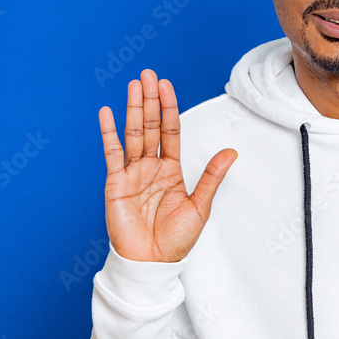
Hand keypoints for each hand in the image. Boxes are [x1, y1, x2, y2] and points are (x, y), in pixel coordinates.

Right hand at [98, 69, 237, 261]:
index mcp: (171, 170)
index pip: (170, 131)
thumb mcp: (200, 205)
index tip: (167, 86)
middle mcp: (150, 167)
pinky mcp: (115, 184)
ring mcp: (132, 173)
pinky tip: (107, 113)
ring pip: (132, 134)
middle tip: (148, 75)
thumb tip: (231, 152)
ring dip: (132, 109)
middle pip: (149, 126)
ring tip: (134, 85)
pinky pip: (112, 154)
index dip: (168, 108)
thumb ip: (211, 176)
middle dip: (149, 100)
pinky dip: (109, 133)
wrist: (152, 263)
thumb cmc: (175, 240)